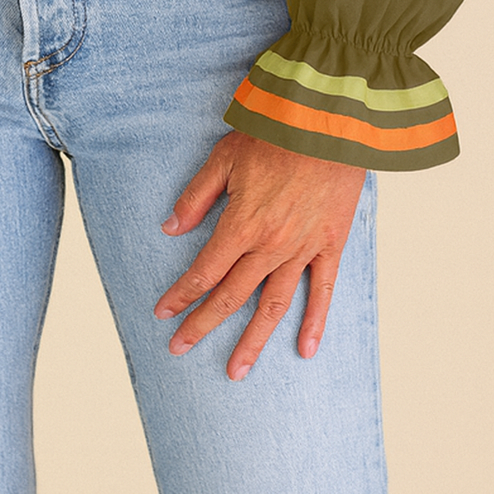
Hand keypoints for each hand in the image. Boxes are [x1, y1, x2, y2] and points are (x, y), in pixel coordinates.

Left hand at [154, 130, 365, 378]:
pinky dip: (314, 322)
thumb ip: (196, 196)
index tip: (162, 313)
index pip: (204, 270)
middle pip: (231, 295)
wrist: (329, 122)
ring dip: (253, 340)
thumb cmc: (274, 133)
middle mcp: (270, 245)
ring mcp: (303, 248)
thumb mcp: (224, 157)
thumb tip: (170, 228)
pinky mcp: (331, 245)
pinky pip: (322, 291)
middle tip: (180, 348)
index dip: (181, 294)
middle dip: (202, 323)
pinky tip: (305, 351)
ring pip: (274, 305)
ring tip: (237, 370)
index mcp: (241, 224)